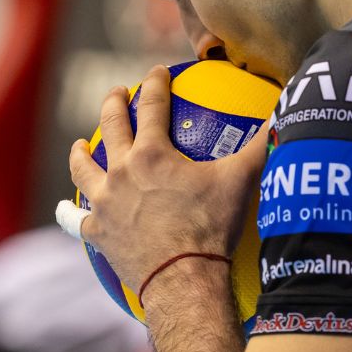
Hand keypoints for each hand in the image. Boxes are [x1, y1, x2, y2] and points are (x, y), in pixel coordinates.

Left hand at [68, 65, 268, 294]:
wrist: (183, 278)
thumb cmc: (211, 227)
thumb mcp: (239, 181)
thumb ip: (260, 146)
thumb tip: (284, 118)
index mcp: (153, 153)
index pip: (152, 105)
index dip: (155, 83)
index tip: (157, 72)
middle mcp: (121, 171)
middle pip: (111, 126)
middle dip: (113, 103)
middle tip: (117, 93)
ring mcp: (104, 203)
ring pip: (83, 169)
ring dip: (80, 152)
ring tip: (79, 144)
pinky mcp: (97, 233)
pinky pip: (76, 220)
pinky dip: (70, 212)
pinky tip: (67, 208)